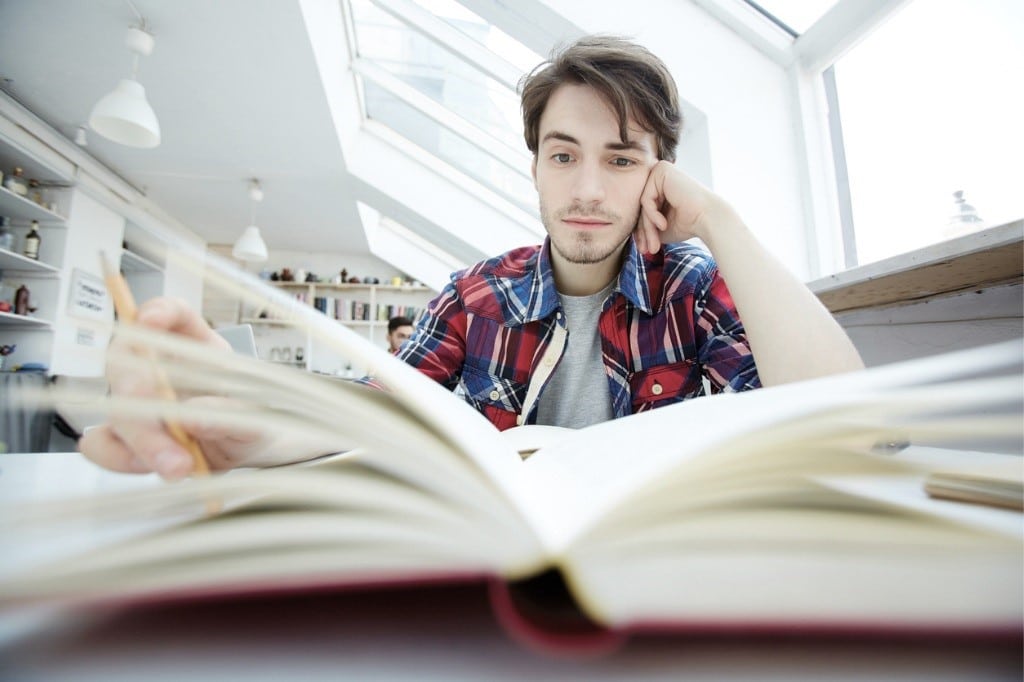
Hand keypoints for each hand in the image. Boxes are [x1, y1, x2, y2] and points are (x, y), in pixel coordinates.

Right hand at [78, 297, 271, 479]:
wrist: (247, 451)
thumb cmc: (250, 417)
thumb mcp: (256, 414)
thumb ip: (231, 412)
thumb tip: (192, 417)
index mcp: (194, 345)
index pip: (170, 313)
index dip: (157, 312)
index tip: (152, 320)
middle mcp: (157, 367)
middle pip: (128, 363)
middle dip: (140, 396)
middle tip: (170, 430)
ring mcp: (136, 401)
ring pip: (115, 409)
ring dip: (141, 440)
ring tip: (179, 467)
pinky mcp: (125, 436)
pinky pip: (102, 444)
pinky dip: (123, 459)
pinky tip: (158, 469)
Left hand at [634, 161, 738, 253]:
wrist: (709, 219)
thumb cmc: (688, 224)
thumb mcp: (660, 227)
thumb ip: (645, 225)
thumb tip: (629, 234)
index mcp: (661, 187)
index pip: (644, 210)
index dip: (643, 231)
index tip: (644, 250)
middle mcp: (660, 175)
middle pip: (642, 207)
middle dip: (644, 232)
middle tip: (647, 250)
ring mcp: (660, 171)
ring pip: (643, 204)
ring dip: (648, 227)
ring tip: (654, 244)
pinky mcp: (662, 171)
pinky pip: (646, 199)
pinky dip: (652, 215)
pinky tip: (663, 225)